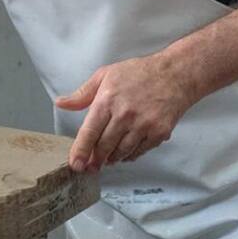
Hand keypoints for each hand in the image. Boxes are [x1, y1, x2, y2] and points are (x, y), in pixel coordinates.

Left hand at [54, 53, 198, 172]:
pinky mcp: (158, 132)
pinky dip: (130, 155)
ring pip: (121, 152)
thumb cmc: (140, 73)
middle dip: (95, 160)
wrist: (176, 74)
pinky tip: (126, 152)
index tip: (76, 164)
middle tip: (90, 166)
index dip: (80, 151)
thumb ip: (83, 94)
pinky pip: (139, 152)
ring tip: (108, 158)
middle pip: (104, 147)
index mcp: (108, 100)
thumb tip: (61, 103)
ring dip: (112, 158)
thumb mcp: (106, 75)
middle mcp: (124, 114)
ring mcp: (143, 125)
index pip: (89, 132)